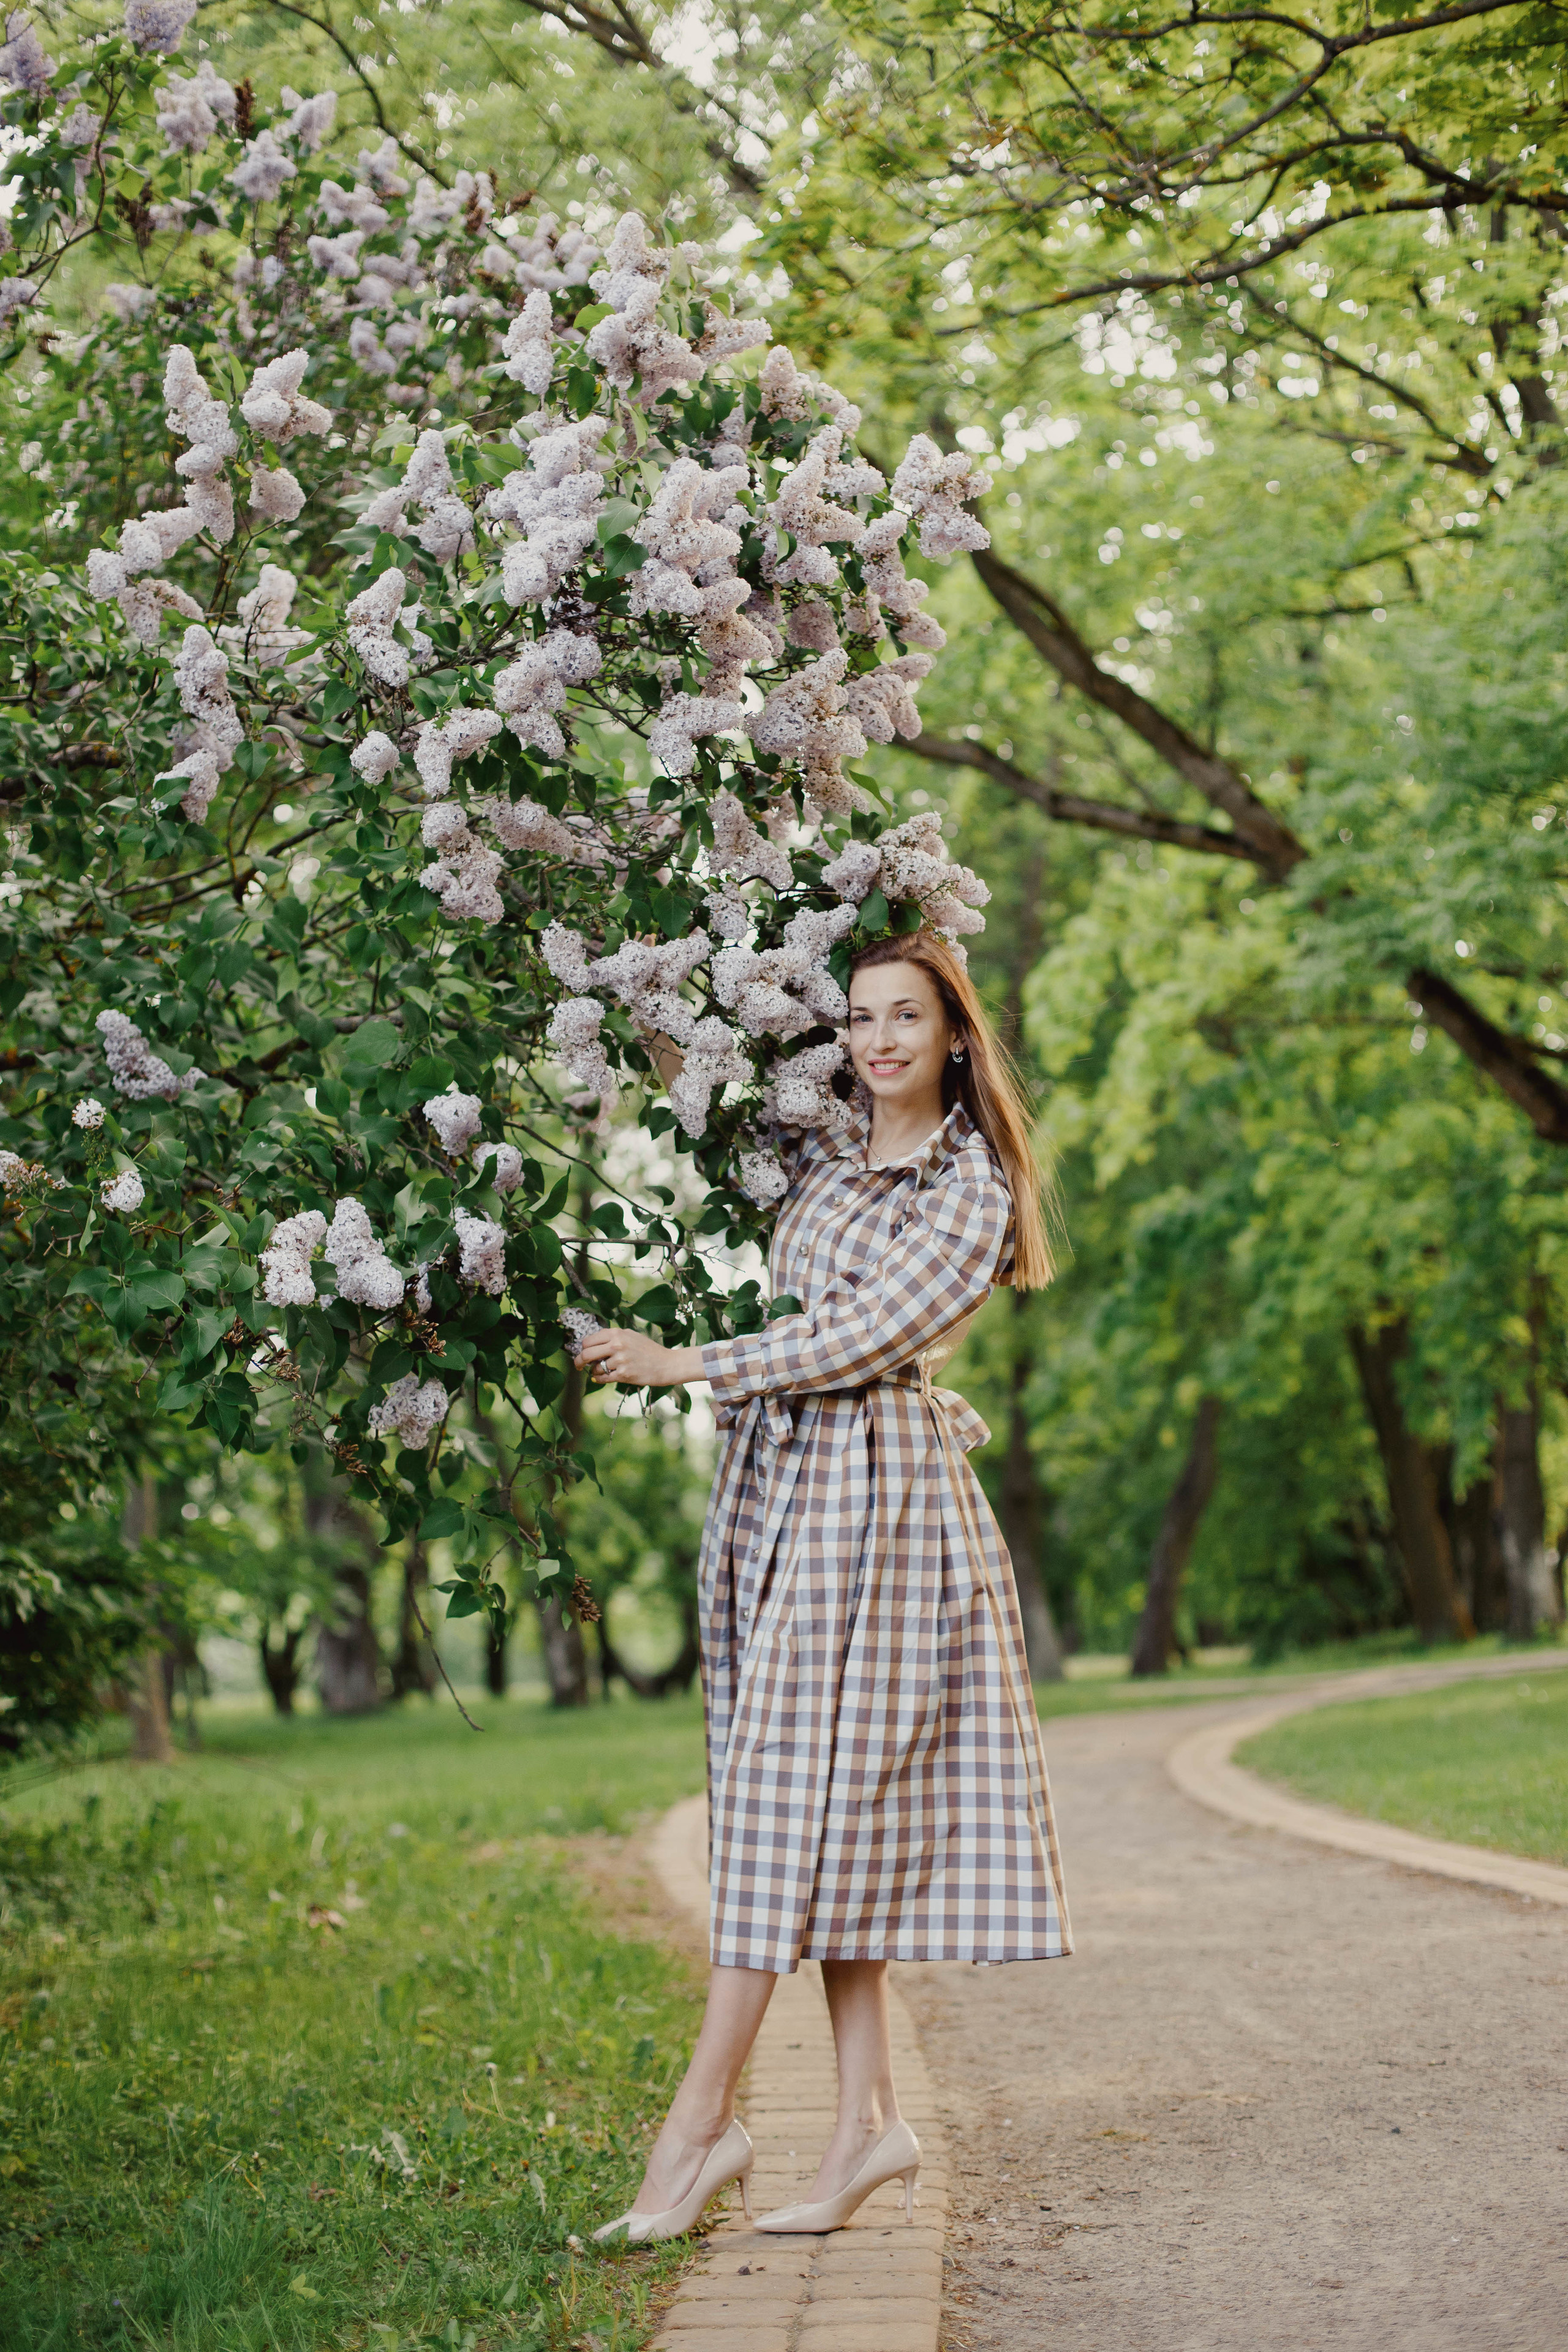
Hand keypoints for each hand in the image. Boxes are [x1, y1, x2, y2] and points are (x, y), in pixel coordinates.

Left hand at [575, 1326, 703, 1387]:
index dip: (583, 1348)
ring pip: (595, 1368)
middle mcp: (617, 1345)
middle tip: (578, 1366)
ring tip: (605, 1370)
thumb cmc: (649, 1350)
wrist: (666, 1364)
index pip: (588, 1340)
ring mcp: (620, 1360)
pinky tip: (604, 1378)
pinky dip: (600, 1379)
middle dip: (579, 1361)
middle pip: (586, 1354)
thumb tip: (592, 1345)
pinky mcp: (623, 1374)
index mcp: (617, 1333)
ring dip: (596, 1371)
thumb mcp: (631, 1336)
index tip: (582, 1353)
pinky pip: (603, 1378)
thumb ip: (612, 1337)